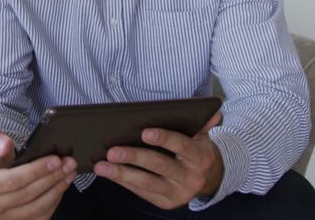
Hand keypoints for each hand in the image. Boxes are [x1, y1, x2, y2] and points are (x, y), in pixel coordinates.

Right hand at [0, 127, 77, 219]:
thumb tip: (4, 146)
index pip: (12, 181)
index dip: (36, 171)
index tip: (55, 160)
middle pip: (27, 195)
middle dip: (51, 178)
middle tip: (69, 163)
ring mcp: (2, 218)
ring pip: (36, 208)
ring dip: (57, 189)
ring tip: (69, 172)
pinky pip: (40, 216)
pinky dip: (54, 201)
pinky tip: (61, 185)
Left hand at [93, 111, 223, 209]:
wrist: (209, 179)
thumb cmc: (197, 151)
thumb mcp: (202, 137)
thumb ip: (202, 124)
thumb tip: (213, 111)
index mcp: (200, 157)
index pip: (182, 146)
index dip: (164, 139)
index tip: (145, 132)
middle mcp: (191, 178)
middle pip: (159, 166)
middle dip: (134, 157)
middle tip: (111, 151)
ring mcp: (178, 194)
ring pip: (147, 183)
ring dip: (121, 174)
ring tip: (101, 165)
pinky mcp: (166, 203)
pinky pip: (141, 192)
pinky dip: (123, 182)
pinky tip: (108, 172)